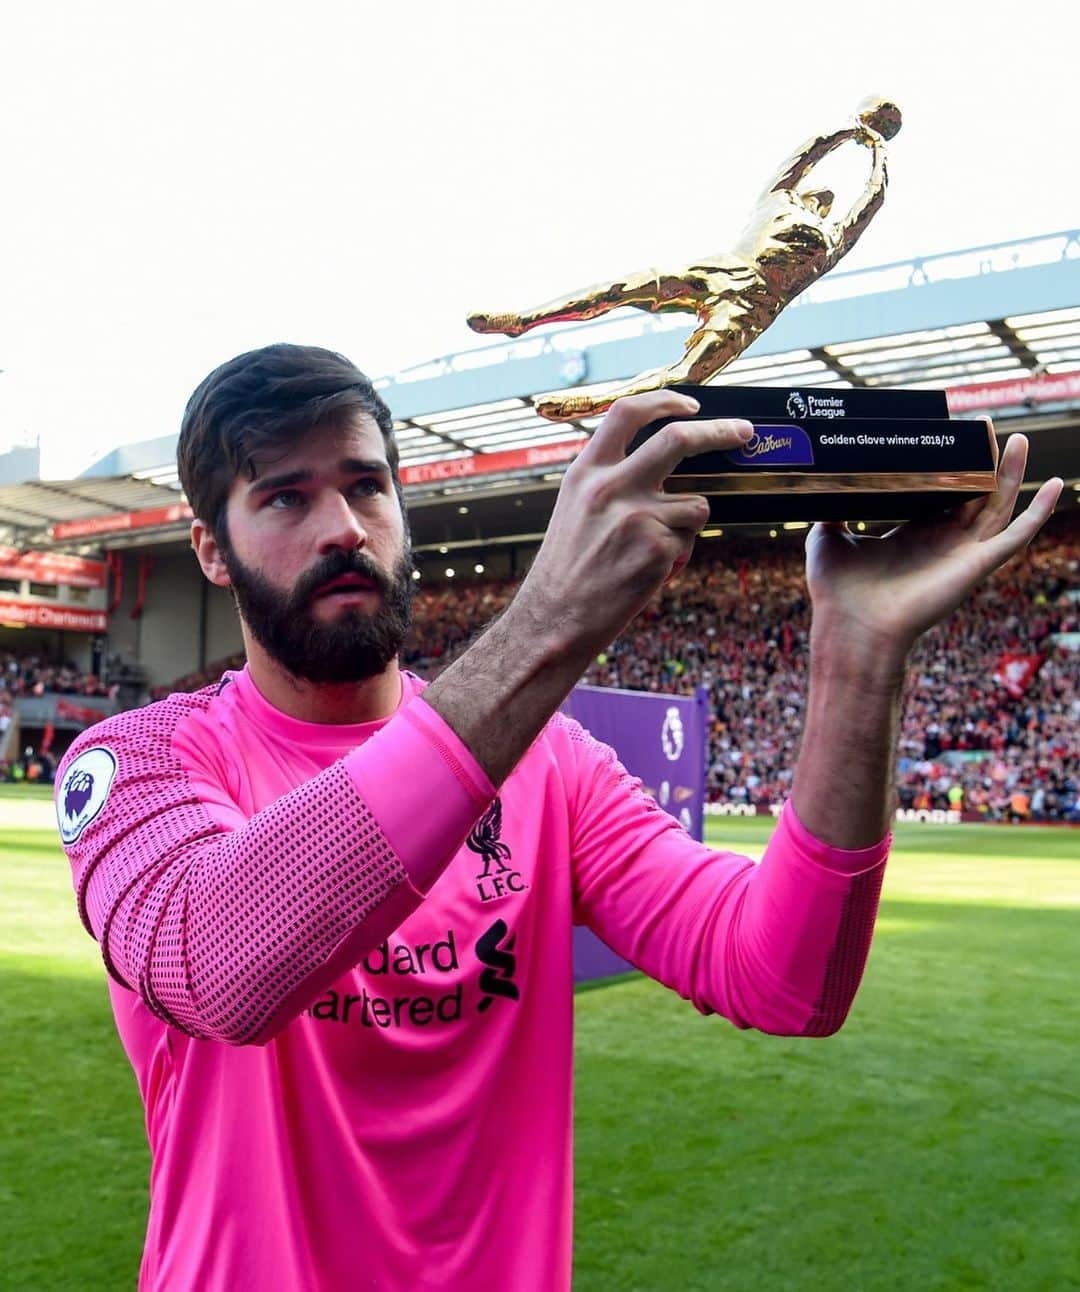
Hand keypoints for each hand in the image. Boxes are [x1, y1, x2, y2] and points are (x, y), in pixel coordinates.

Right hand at [516, 391, 751, 657]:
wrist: (555, 618)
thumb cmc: (568, 569)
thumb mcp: (575, 507)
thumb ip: (610, 477)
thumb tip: (662, 458)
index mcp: (585, 472)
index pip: (627, 413)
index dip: (665, 401)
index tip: (691, 404)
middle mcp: (611, 487)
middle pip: (678, 438)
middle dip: (720, 431)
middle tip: (743, 432)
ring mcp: (637, 516)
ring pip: (695, 503)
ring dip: (687, 525)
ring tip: (652, 550)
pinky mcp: (658, 548)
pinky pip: (690, 540)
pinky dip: (678, 555)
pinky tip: (647, 572)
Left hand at [805, 431, 1062, 668]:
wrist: (852, 627)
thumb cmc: (837, 592)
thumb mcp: (828, 539)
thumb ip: (832, 512)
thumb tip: (822, 486)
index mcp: (911, 535)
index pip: (938, 496)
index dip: (947, 468)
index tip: (948, 436)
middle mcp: (940, 543)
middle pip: (973, 495)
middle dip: (983, 461)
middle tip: (986, 426)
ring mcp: (961, 554)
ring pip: (998, 505)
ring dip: (1012, 472)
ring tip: (1018, 439)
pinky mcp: (977, 565)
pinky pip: (1016, 536)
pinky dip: (1039, 512)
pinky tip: (1057, 485)